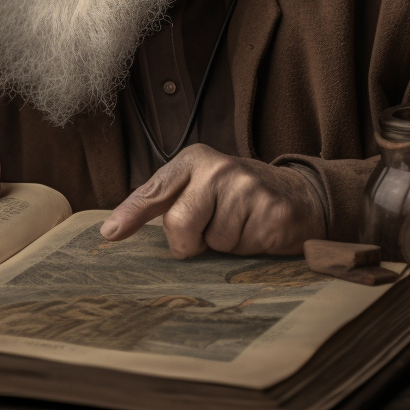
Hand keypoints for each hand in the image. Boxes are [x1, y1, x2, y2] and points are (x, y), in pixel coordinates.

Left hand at [100, 145, 324, 257]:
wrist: (299, 196)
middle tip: (209, 233)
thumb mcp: (200, 187)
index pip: (155, 190)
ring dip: (224, 245)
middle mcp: (218, 168)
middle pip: (179, 224)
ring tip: (241, 226)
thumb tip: (112, 228)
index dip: (131, 213)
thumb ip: (165, 202)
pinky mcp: (271, 211)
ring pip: (214, 242)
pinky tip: (259, 231)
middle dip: (189, 242)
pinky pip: (242, 249)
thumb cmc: (237, 198)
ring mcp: (247, 188)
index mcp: (194, 160)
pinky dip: (248, 249)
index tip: (110, 233)